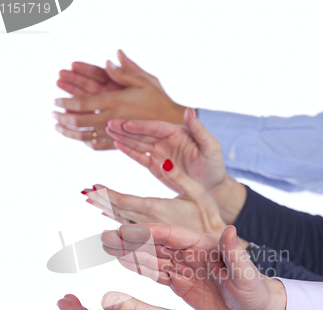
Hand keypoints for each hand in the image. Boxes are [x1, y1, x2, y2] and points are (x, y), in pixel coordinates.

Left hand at [54, 50, 185, 150]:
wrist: (172, 123)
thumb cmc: (158, 100)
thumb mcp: (144, 81)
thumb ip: (124, 72)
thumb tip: (109, 60)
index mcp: (115, 101)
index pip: (82, 103)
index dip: (66, 103)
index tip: (56, 101)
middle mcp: (112, 118)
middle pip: (79, 121)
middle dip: (63, 118)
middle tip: (53, 115)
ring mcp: (115, 133)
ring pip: (85, 135)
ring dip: (69, 132)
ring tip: (59, 128)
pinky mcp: (120, 143)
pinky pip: (98, 145)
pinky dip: (86, 142)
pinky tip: (80, 139)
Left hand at [81, 159, 229, 238]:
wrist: (215, 246)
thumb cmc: (209, 216)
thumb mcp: (198, 192)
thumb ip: (179, 177)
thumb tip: (163, 160)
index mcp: (157, 209)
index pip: (123, 201)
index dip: (105, 194)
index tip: (91, 187)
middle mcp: (149, 223)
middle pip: (117, 211)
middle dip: (101, 201)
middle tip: (85, 193)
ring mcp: (150, 233)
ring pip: (122, 221)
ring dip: (105, 211)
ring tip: (91, 201)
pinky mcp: (154, 238)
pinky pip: (130, 230)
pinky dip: (117, 221)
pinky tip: (110, 217)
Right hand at [101, 225, 286, 309]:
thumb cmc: (255, 290)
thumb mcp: (245, 274)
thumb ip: (234, 253)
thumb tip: (230, 230)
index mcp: (203, 247)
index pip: (171, 236)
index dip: (147, 233)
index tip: (125, 232)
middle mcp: (190, 254)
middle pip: (155, 245)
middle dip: (130, 241)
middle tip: (105, 237)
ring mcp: (184, 268)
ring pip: (152, 258)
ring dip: (130, 253)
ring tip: (107, 248)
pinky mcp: (182, 284)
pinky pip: (157, 274)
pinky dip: (140, 269)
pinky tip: (125, 263)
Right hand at [105, 110, 246, 222]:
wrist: (212, 187)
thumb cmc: (214, 166)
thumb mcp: (211, 147)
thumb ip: (199, 129)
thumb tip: (189, 109)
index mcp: (178, 133)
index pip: (156, 127)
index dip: (140, 126)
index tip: (126, 124)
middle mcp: (166, 140)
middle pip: (143, 132)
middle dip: (126, 128)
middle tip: (109, 123)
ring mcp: (160, 152)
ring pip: (138, 143)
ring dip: (123, 137)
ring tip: (107, 129)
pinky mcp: (156, 166)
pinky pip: (140, 156)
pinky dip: (128, 151)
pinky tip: (116, 143)